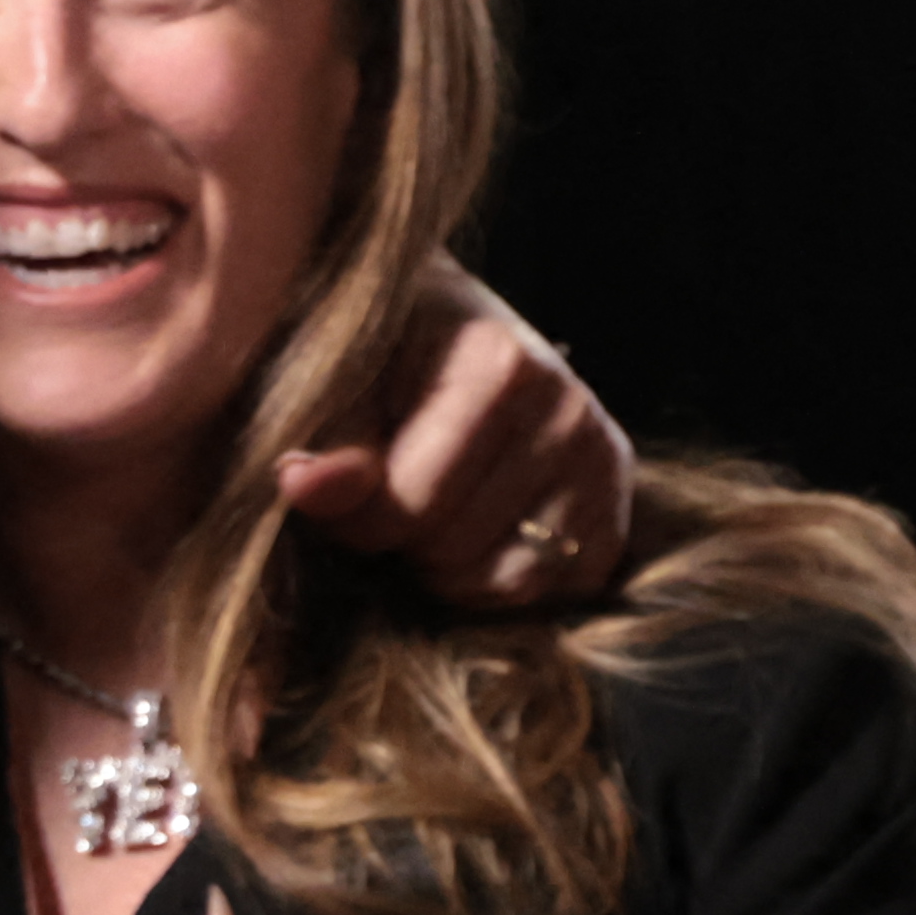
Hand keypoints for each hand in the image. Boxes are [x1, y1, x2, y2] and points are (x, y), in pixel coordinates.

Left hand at [275, 260, 639, 612]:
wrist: (437, 322)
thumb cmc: (375, 352)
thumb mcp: (335, 380)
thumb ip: (324, 441)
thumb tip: (299, 486)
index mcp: (501, 366)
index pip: (412, 507)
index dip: (354, 520)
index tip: (334, 492)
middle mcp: (569, 412)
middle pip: (459, 552)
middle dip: (405, 544)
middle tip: (386, 501)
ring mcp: (603, 462)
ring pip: (514, 584)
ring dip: (451, 572)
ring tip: (426, 521)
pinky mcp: (616, 508)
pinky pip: (558, 592)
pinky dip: (503, 583)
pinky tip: (472, 538)